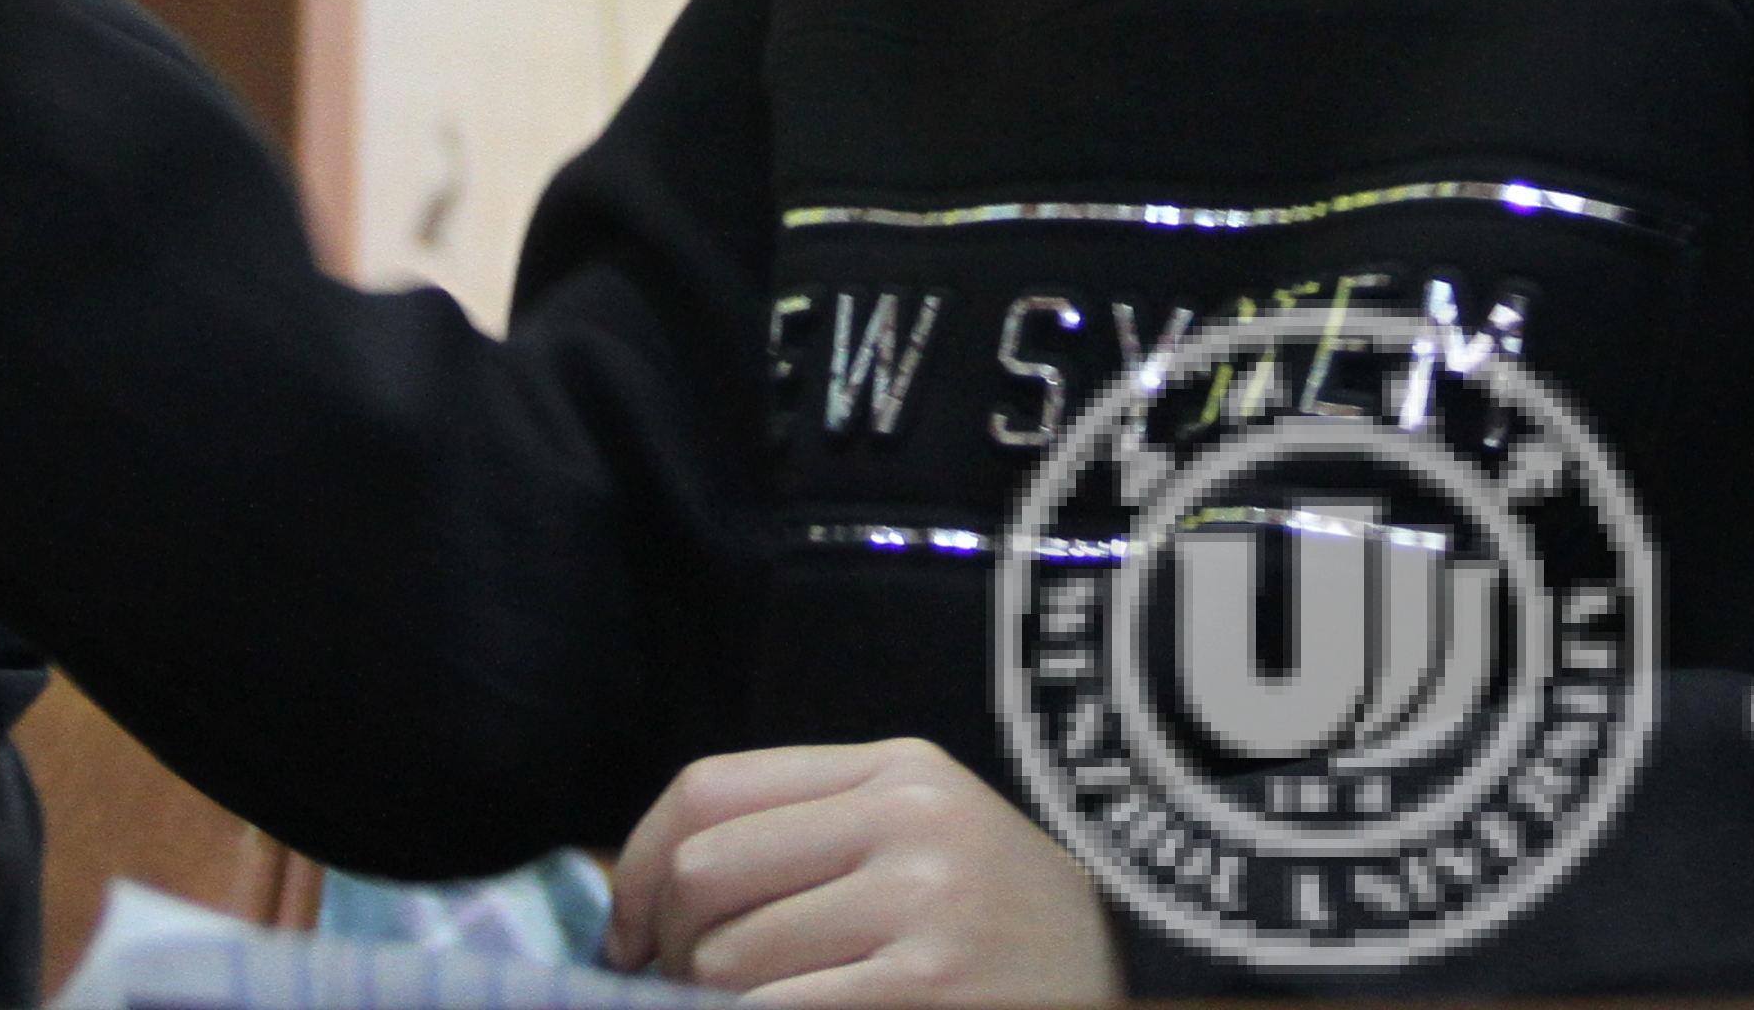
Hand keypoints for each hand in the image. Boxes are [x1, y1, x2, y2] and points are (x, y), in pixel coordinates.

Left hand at [606, 739, 1119, 1002]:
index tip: (626, 936)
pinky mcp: (928, 988)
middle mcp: (910, 819)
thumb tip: (646, 892)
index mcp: (896, 768)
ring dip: (710, 1008)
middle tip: (678, 994)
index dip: (638, 867)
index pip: (709, 790)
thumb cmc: (996, 934)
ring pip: (728, 960)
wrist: (1127, 984)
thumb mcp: (918, 844)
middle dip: (665, 949)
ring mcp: (924, 905)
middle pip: (705, 873)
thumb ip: (806, 839)